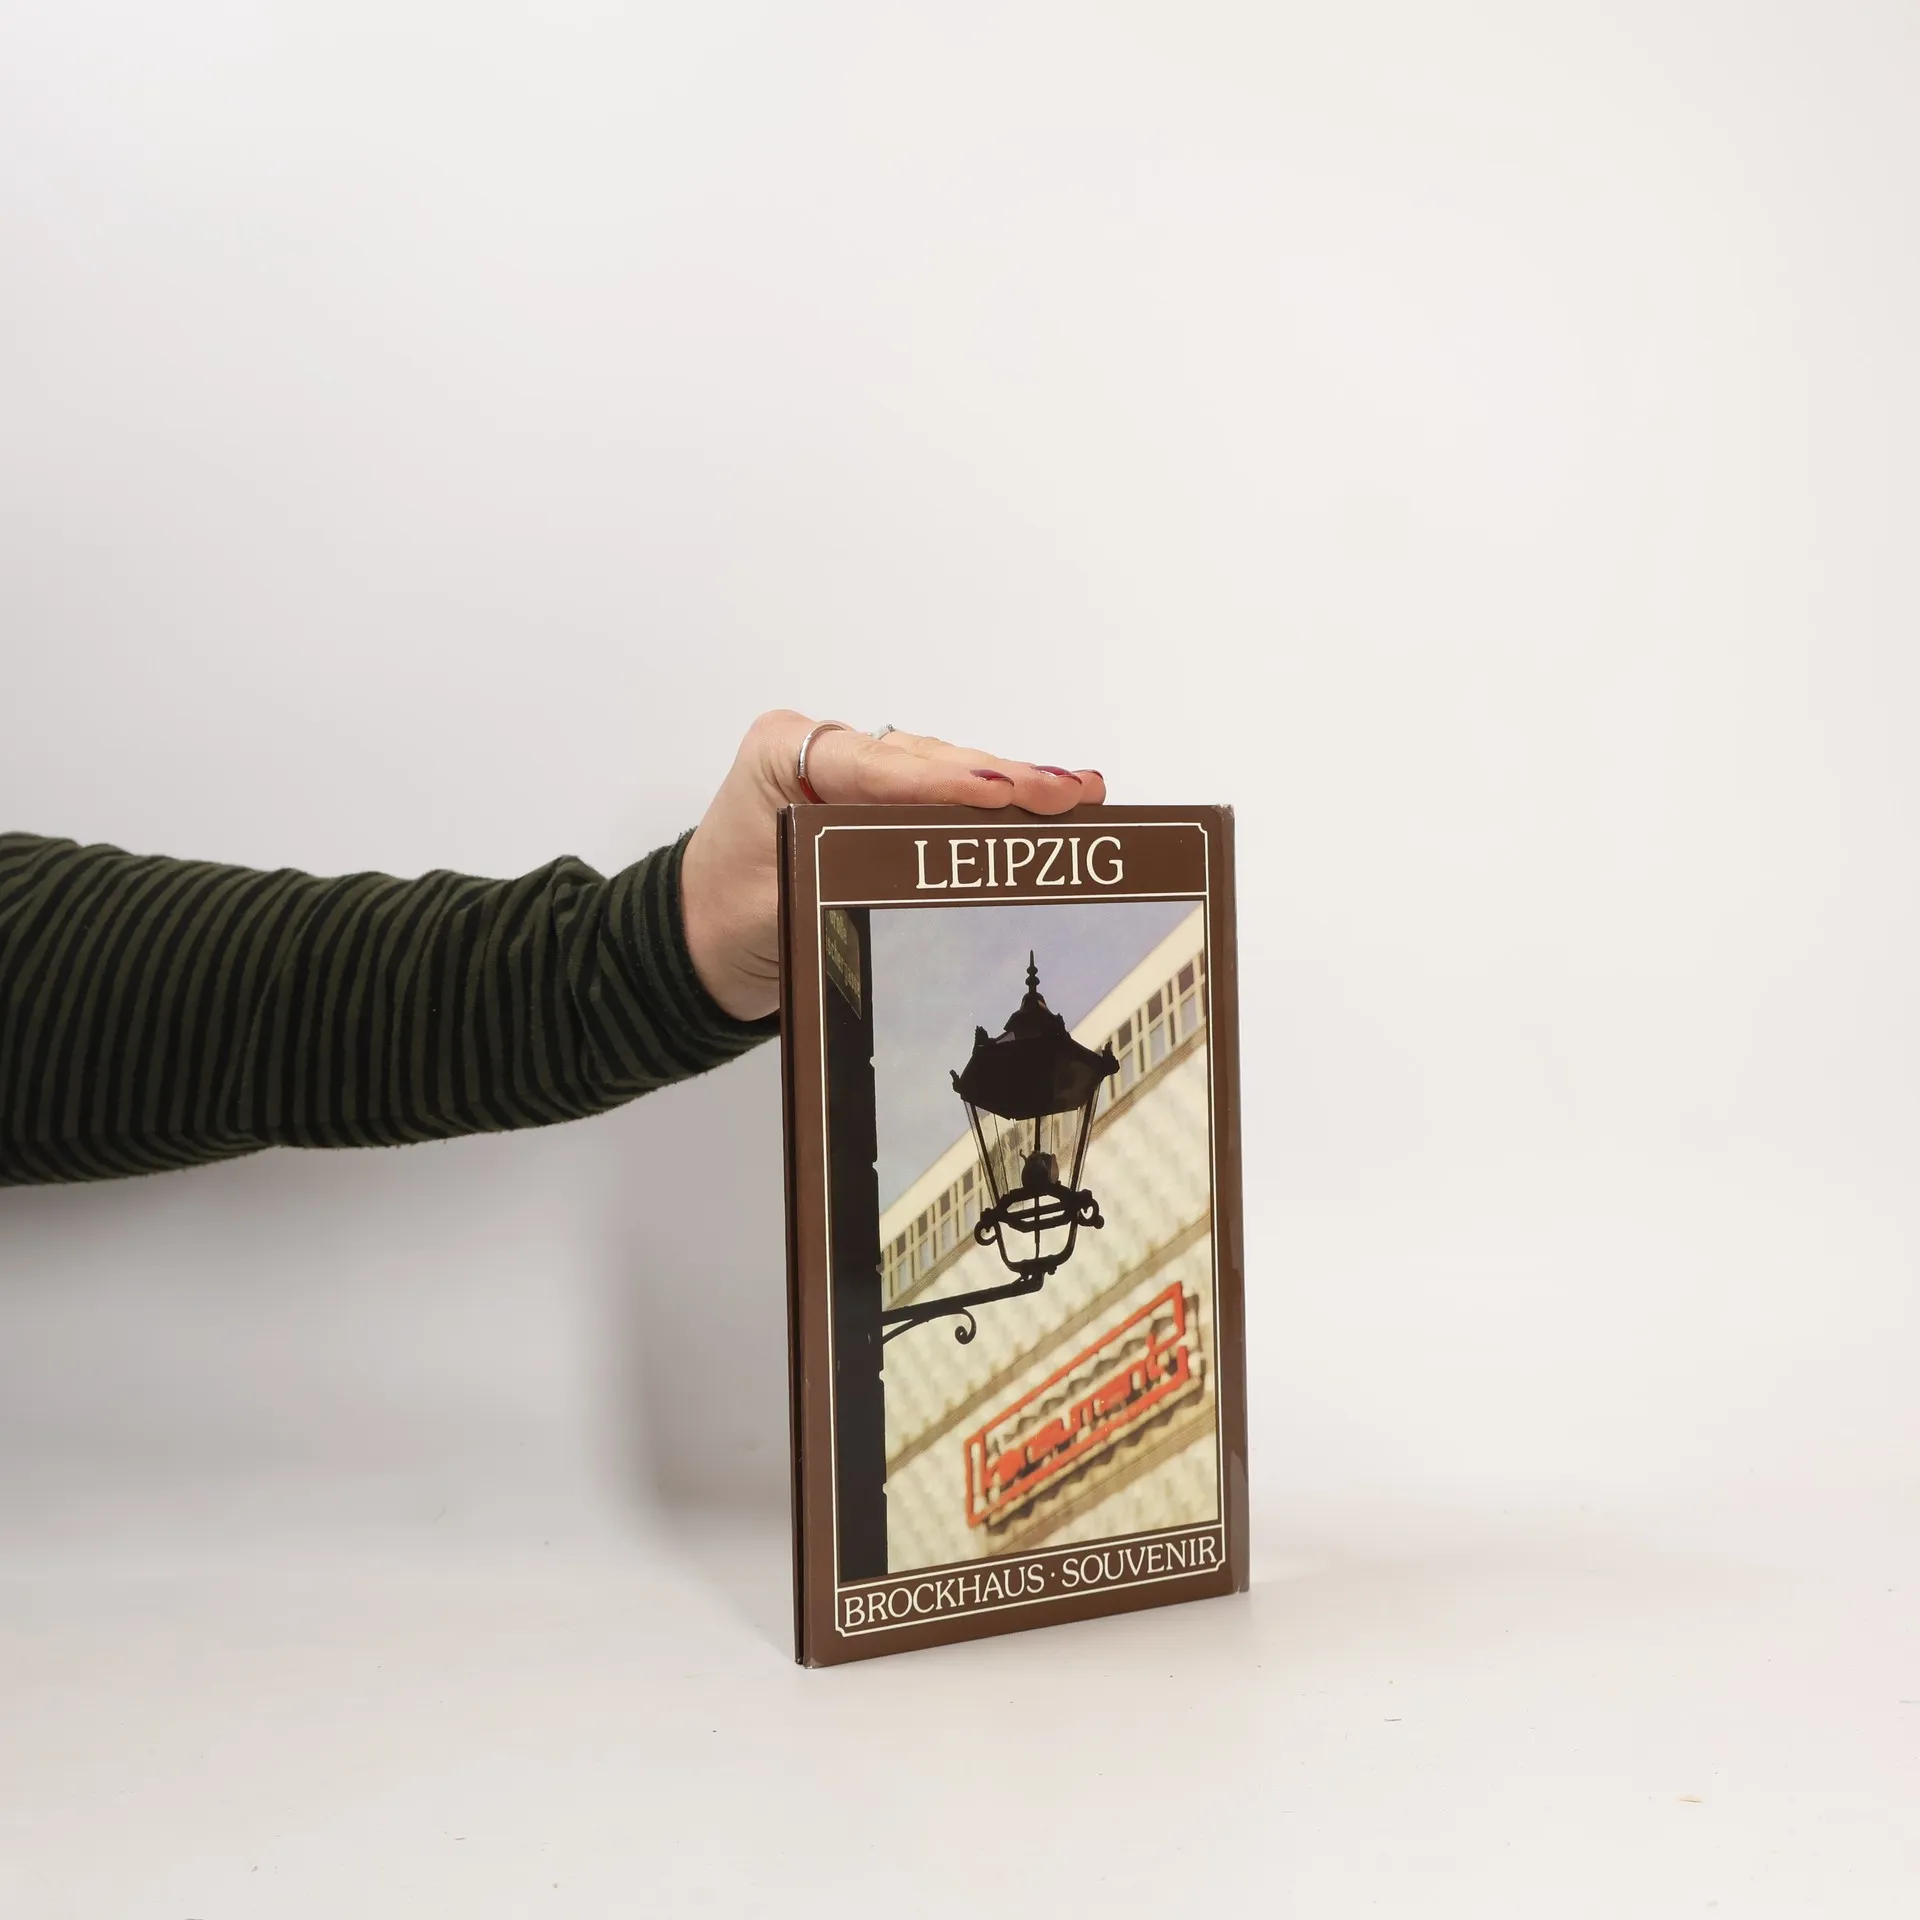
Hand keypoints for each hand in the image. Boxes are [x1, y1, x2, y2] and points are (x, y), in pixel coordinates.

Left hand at [678, 712, 1106, 1020]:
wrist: (698, 941)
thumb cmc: (723, 918)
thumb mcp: (773, 902)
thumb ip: (837, 874)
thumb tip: (911, 870)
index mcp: (784, 752)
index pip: (877, 765)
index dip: (943, 781)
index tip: (999, 793)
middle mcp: (824, 748)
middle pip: (925, 760)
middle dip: (999, 778)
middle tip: (1066, 792)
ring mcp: (856, 769)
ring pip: (944, 771)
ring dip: (1011, 785)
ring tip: (1077, 791)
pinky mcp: (879, 798)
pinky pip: (943, 793)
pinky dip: (994, 801)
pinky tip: (1049, 800)